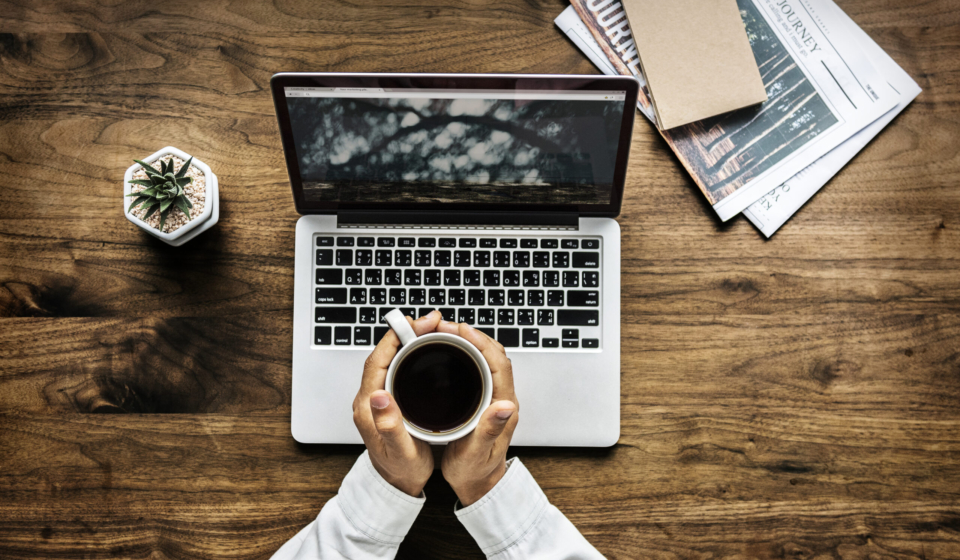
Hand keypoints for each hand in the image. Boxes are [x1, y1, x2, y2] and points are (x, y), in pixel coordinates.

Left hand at [353, 311, 443, 496]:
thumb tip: (379, 396)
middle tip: (432, 321)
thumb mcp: (399, 452)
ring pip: (390, 358)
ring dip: (409, 340)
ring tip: (431, 329)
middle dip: (406, 332)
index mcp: (368, 407)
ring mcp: (378, 397)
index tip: (416, 324)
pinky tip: (426, 350)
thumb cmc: (400, 470)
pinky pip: (396, 367)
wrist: (396, 484)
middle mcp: (370, 398)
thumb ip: (389, 426)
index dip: (395, 338)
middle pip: (384, 354)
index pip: (377, 360)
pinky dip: (411, 353)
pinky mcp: (387, 399)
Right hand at [436, 322, 518, 505]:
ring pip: (486, 358)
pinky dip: (465, 353)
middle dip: (471, 335)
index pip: (499, 364)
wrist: (479, 484)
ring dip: (468, 342)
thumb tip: (506, 406)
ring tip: (444, 332)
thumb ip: (490, 430)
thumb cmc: (475, 471)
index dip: (481, 342)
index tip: (461, 330)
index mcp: (503, 407)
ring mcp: (494, 396)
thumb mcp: (477, 453)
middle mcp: (502, 397)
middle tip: (444, 326)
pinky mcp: (485, 397)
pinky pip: (479, 366)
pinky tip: (448, 351)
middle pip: (493, 354)